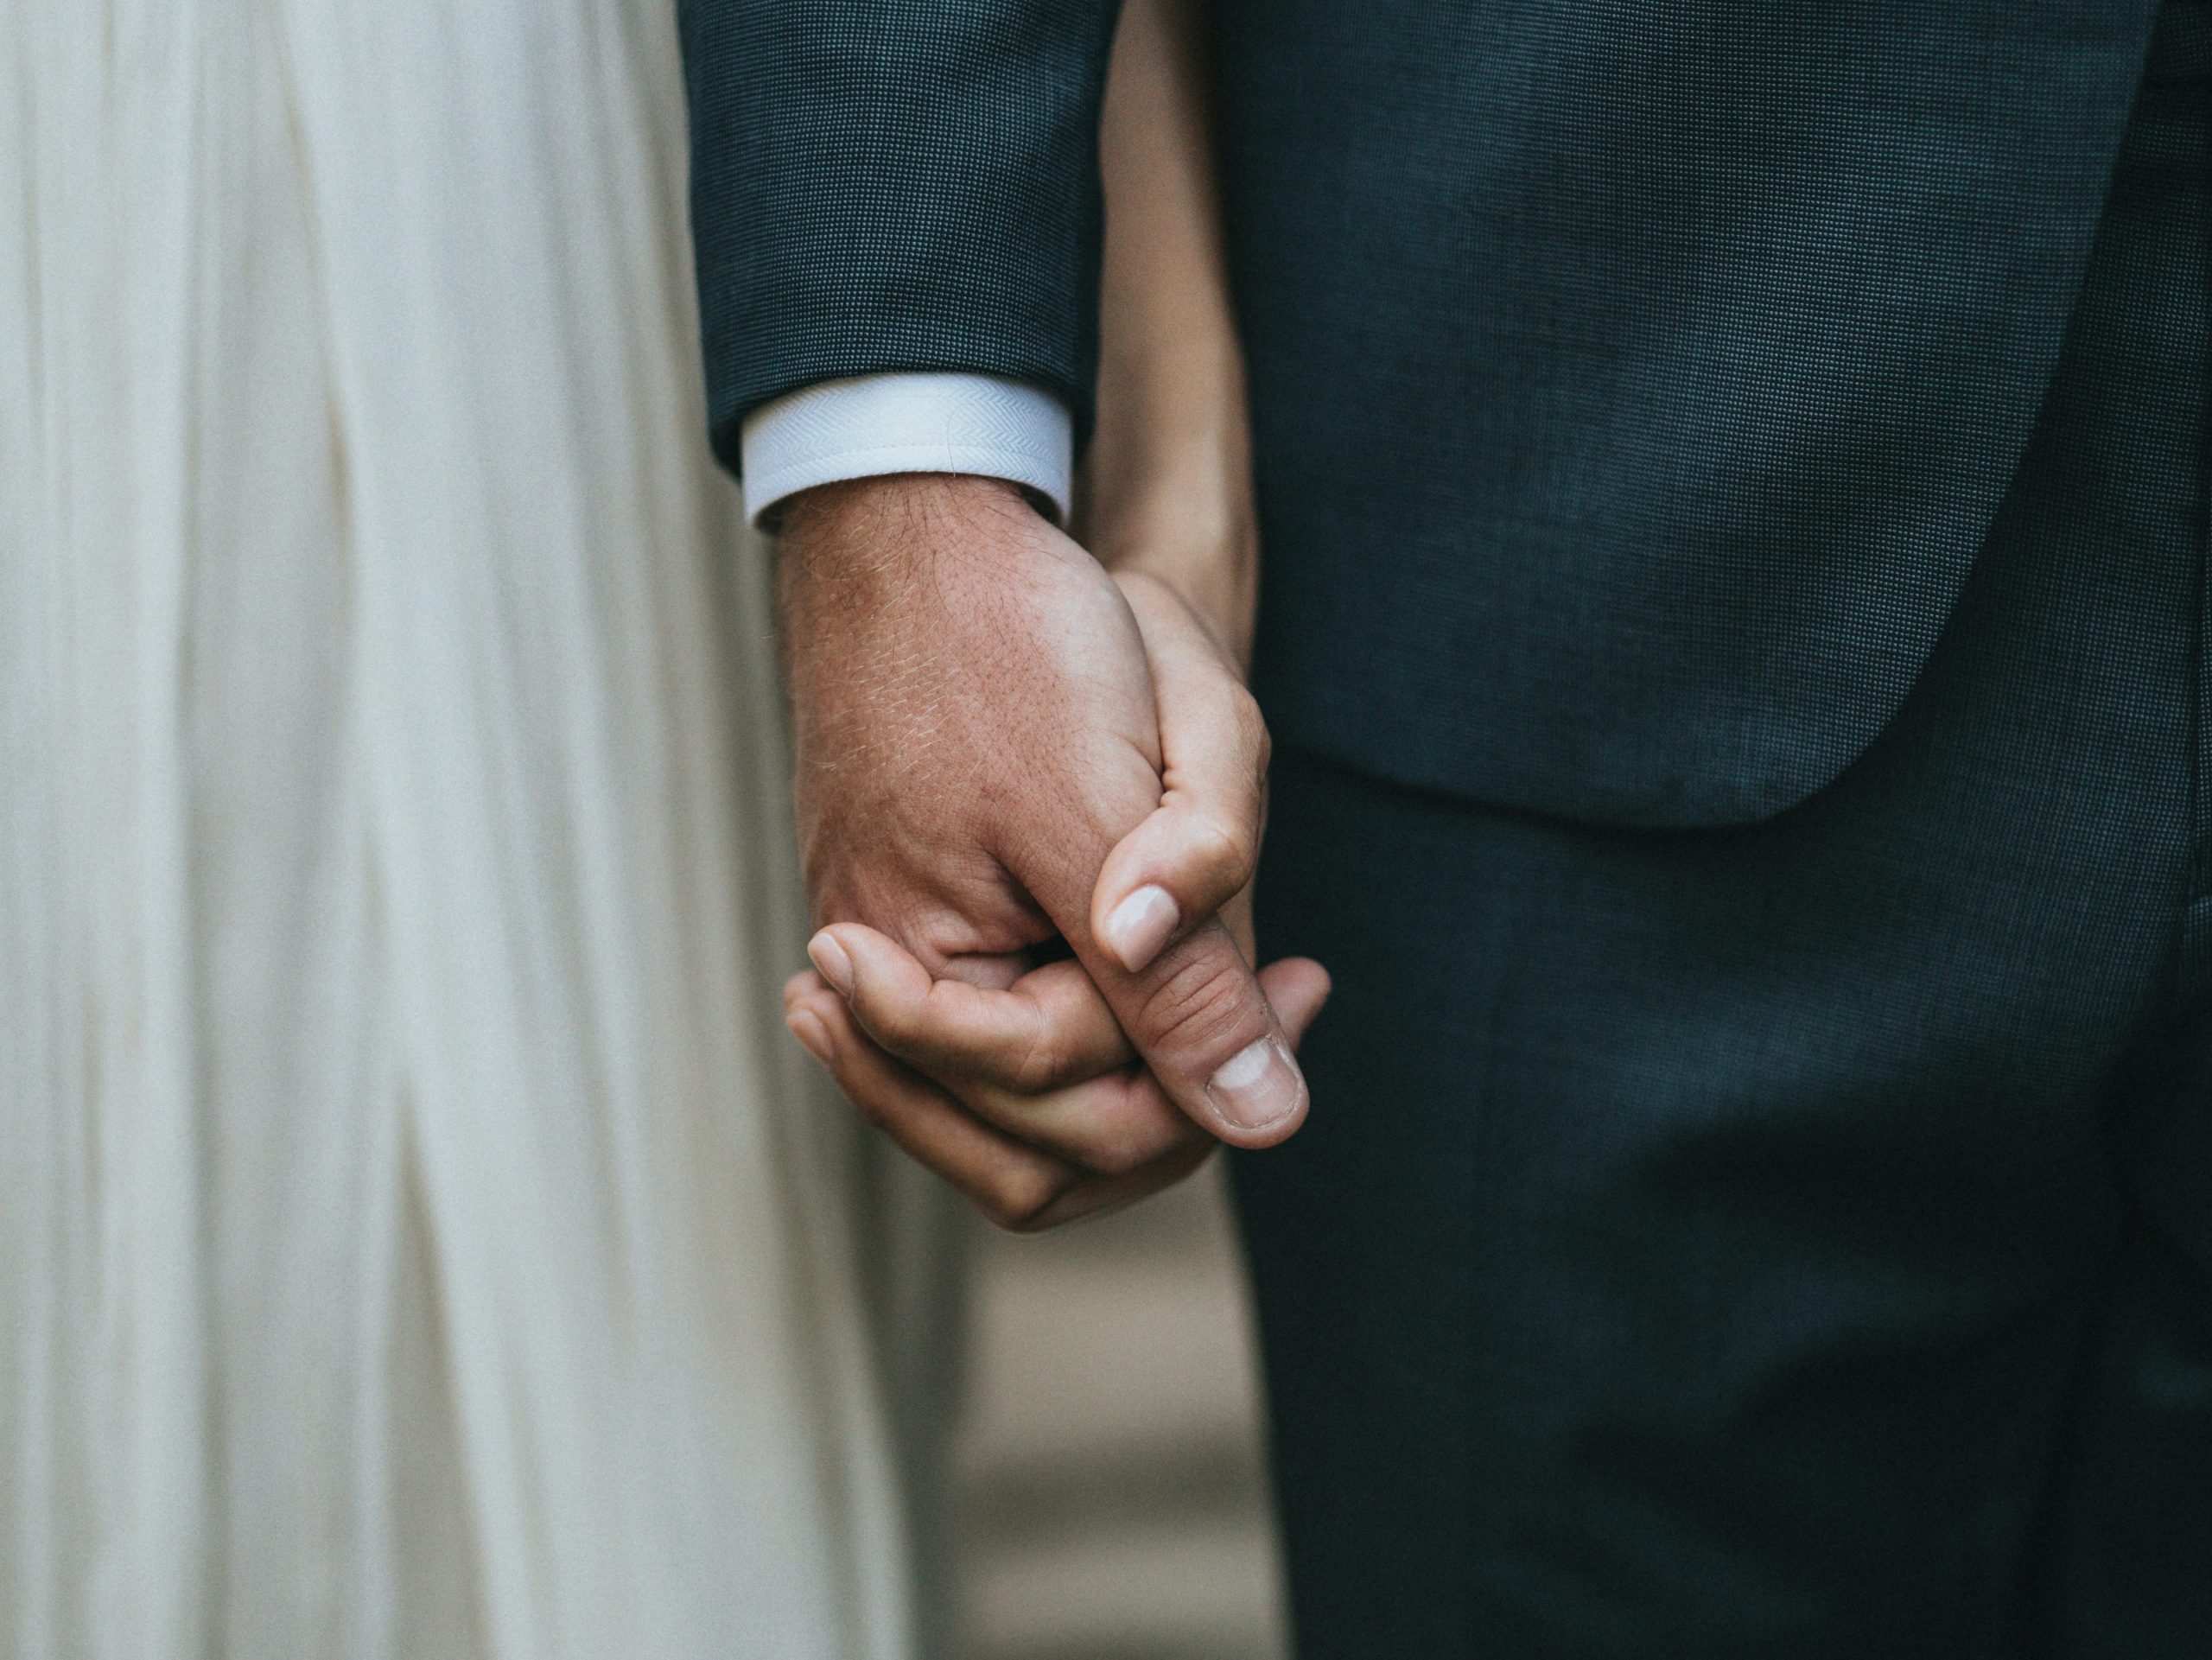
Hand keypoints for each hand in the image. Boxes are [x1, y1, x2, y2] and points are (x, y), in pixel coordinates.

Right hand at [776, 472, 1314, 1225]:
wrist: (928, 521)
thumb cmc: (1014, 642)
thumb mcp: (1120, 810)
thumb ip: (1180, 982)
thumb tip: (1264, 1121)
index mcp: (913, 976)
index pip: (1080, 1114)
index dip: (1210, 1070)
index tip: (1306, 976)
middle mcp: (883, 993)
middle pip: (1040, 1152)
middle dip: (1172, 1095)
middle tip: (1282, 987)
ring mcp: (891, 963)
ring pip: (1016, 1118)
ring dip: (1135, 1078)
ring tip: (1237, 989)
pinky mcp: (913, 925)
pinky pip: (999, 1044)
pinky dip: (1095, 1033)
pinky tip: (1161, 965)